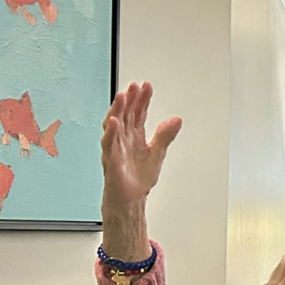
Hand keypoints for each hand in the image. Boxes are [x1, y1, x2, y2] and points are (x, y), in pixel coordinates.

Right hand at [100, 82, 180, 210]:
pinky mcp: (111, 161)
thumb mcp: (158, 153)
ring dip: (117, 110)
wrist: (130, 199)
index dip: (142, 99)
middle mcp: (123, 139)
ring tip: (123, 97)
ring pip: (114, 126)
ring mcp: (115, 148)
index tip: (146, 86)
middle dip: (129, 100)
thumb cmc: (138, 177)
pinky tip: (113, 122)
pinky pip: (108, 145)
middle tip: (134, 86)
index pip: (138, 113)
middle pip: (125, 115)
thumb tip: (176, 119)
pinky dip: (110, 133)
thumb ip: (165, 135)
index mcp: (134, 136)